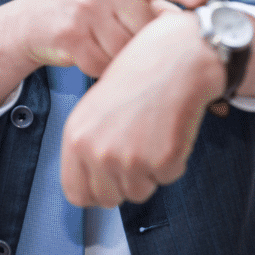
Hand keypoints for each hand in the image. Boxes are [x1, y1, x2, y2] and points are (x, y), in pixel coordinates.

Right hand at [0, 0, 209, 106]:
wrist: (32, 21)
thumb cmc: (88, 7)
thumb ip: (151, 3)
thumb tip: (191, 25)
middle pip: (147, 27)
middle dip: (144, 43)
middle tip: (129, 40)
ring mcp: (84, 8)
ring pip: (126, 50)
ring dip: (122, 59)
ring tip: (107, 45)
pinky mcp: (69, 34)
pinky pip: (103, 65)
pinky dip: (102, 69)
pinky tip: (91, 55)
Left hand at [60, 9, 226, 206]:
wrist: (178, 56)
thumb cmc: (142, 72)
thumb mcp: (98, 106)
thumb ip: (91, 142)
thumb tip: (96, 177)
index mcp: (76, 136)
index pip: (76, 193)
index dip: (96, 191)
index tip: (110, 181)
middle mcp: (98, 152)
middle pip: (110, 199)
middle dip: (127, 181)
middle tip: (141, 149)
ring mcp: (129, 159)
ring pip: (140, 192)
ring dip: (152, 170)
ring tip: (156, 132)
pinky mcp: (162, 161)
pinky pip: (169, 177)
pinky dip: (175, 159)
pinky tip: (173, 128)